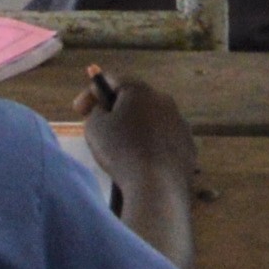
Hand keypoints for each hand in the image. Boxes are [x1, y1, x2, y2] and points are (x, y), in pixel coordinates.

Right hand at [78, 68, 198, 256]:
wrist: (156, 187)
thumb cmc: (120, 152)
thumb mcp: (94, 127)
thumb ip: (95, 110)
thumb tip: (105, 109)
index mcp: (139, 90)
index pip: (110, 81)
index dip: (91, 94)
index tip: (79, 111)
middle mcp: (163, 100)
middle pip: (133, 100)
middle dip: (115, 111)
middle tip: (101, 129)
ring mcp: (180, 123)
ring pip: (151, 120)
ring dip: (136, 129)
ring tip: (122, 150)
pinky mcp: (188, 145)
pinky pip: (165, 140)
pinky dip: (152, 146)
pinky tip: (142, 162)